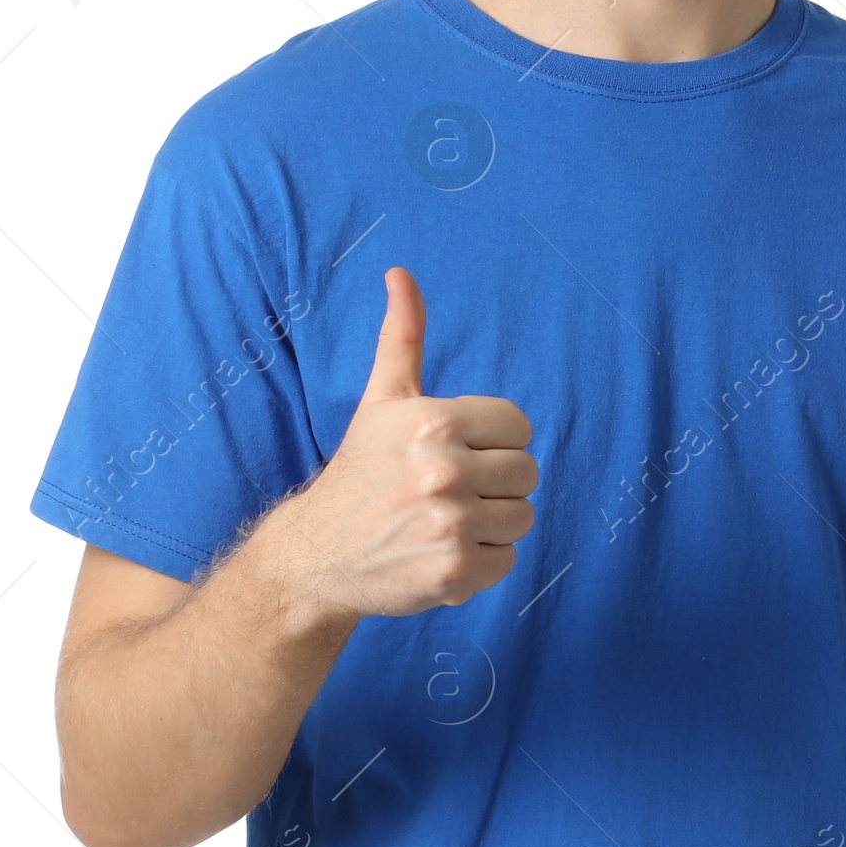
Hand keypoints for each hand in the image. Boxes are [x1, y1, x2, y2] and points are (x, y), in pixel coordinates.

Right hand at [285, 267, 538, 618]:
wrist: (317, 553)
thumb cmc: (361, 471)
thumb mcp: (381, 400)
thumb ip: (402, 337)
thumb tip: (401, 273)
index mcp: (434, 422)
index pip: (519, 426)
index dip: (493, 441)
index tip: (456, 453)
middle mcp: (444, 471)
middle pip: (528, 472)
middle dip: (495, 482)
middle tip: (449, 491)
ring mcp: (451, 525)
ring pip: (524, 516)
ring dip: (492, 523)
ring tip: (445, 521)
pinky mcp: (456, 573)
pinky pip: (509, 559)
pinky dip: (483, 562)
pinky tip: (442, 552)